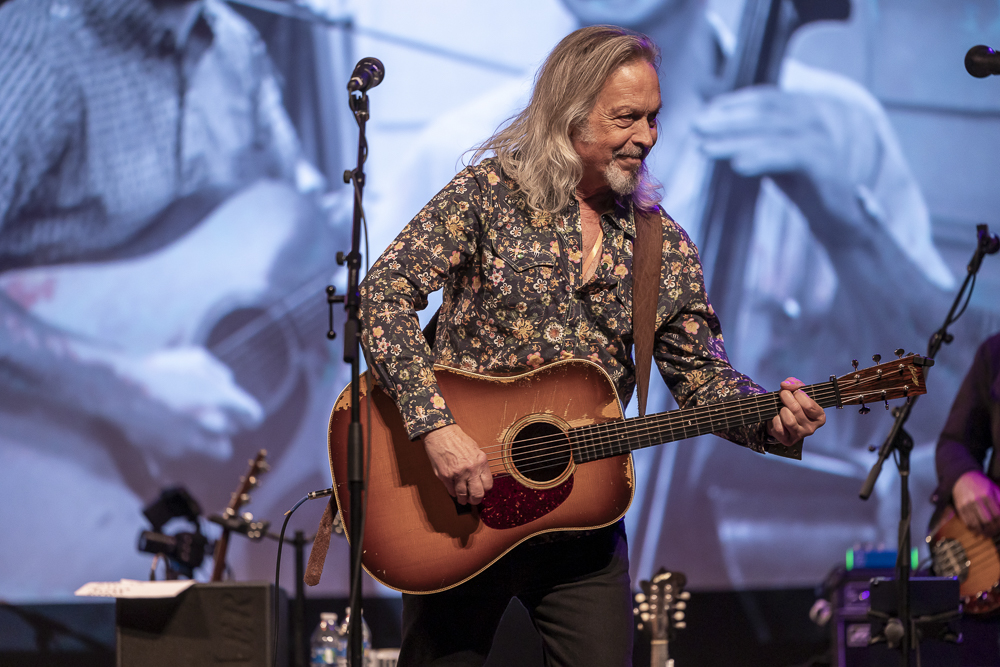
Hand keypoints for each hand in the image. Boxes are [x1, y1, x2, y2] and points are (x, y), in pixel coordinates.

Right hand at [107, 346, 263, 458]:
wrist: (120, 388)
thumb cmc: (160, 368)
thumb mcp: (196, 358)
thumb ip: (219, 374)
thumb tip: (228, 386)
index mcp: (223, 398)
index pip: (253, 417)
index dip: (249, 415)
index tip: (242, 414)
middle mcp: (212, 423)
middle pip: (232, 433)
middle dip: (225, 424)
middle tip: (208, 412)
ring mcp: (192, 440)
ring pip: (219, 450)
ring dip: (211, 440)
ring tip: (194, 426)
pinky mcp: (172, 451)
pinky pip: (189, 450)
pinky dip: (184, 442)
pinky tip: (167, 426)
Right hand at [422, 424, 492, 504]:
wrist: (441, 433)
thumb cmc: (457, 439)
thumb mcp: (475, 449)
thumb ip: (478, 464)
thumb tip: (480, 478)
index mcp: (481, 461)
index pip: (488, 484)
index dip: (484, 489)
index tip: (481, 489)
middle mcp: (471, 469)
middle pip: (478, 493)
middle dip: (476, 499)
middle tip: (473, 500)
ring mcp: (458, 474)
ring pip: (463, 495)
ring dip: (463, 499)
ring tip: (463, 500)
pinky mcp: (445, 476)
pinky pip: (452, 491)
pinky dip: (453, 493)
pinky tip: (454, 491)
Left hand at [695, 86, 880, 246]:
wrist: (838, 217)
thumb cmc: (801, 181)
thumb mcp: (770, 153)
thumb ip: (747, 136)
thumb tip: (708, 122)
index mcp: (802, 109)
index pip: (764, 98)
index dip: (731, 104)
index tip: (702, 114)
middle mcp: (814, 116)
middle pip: (765, 111)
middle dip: (726, 119)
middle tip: (695, 127)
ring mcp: (822, 137)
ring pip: (773, 130)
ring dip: (735, 138)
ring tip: (705, 148)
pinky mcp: (826, 163)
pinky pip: (790, 154)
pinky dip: (762, 156)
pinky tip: (737, 164)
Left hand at [766, 377, 825, 446]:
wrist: (780, 417)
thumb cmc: (793, 404)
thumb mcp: (797, 391)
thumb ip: (794, 383)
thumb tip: (786, 384)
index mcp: (819, 417)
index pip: (809, 406)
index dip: (799, 395)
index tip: (795, 392)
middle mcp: (811, 428)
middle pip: (797, 410)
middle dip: (787, 398)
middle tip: (783, 395)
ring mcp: (800, 435)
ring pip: (789, 420)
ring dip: (782, 410)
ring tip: (782, 408)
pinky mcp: (788, 440)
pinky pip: (779, 428)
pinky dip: (775, 420)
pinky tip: (777, 417)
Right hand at [953, 470, 999, 535]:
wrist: (963, 477)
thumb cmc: (981, 484)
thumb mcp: (994, 488)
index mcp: (987, 494)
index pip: (997, 514)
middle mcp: (976, 499)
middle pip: (987, 520)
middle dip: (992, 529)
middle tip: (994, 532)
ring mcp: (966, 503)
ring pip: (976, 523)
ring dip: (982, 531)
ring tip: (986, 534)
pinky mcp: (959, 507)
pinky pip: (966, 521)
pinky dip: (972, 528)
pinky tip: (977, 530)